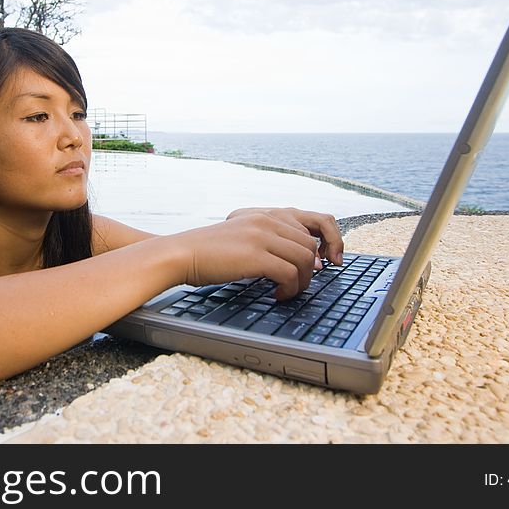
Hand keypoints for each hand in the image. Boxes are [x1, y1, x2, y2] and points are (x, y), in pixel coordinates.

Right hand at [170, 210, 335, 300]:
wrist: (181, 253)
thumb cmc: (210, 252)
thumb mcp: (242, 235)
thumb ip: (269, 240)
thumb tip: (306, 260)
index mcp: (265, 214)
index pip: (314, 221)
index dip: (327, 243)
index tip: (324, 263)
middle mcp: (267, 219)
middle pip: (311, 245)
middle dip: (312, 270)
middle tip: (298, 285)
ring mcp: (261, 236)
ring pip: (305, 260)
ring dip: (301, 282)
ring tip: (287, 292)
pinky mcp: (255, 255)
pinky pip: (289, 274)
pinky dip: (289, 289)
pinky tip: (276, 295)